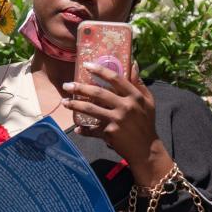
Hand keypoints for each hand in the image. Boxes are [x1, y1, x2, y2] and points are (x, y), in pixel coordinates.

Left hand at [62, 63, 172, 184]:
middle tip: (67, 85)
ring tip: (64, 102)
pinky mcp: (109, 133)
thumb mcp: (148, 101)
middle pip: (98, 93)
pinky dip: (84, 130)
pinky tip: (77, 128)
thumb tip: (133, 63)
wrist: (146, 149)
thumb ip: (139, 83)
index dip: (99, 70)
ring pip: (90, 110)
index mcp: (134, 96)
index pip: (115, 79)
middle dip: (80, 88)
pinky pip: (92, 130)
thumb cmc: (146, 122)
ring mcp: (116, 120)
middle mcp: (125, 106)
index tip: (86, 65)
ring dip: (75, 105)